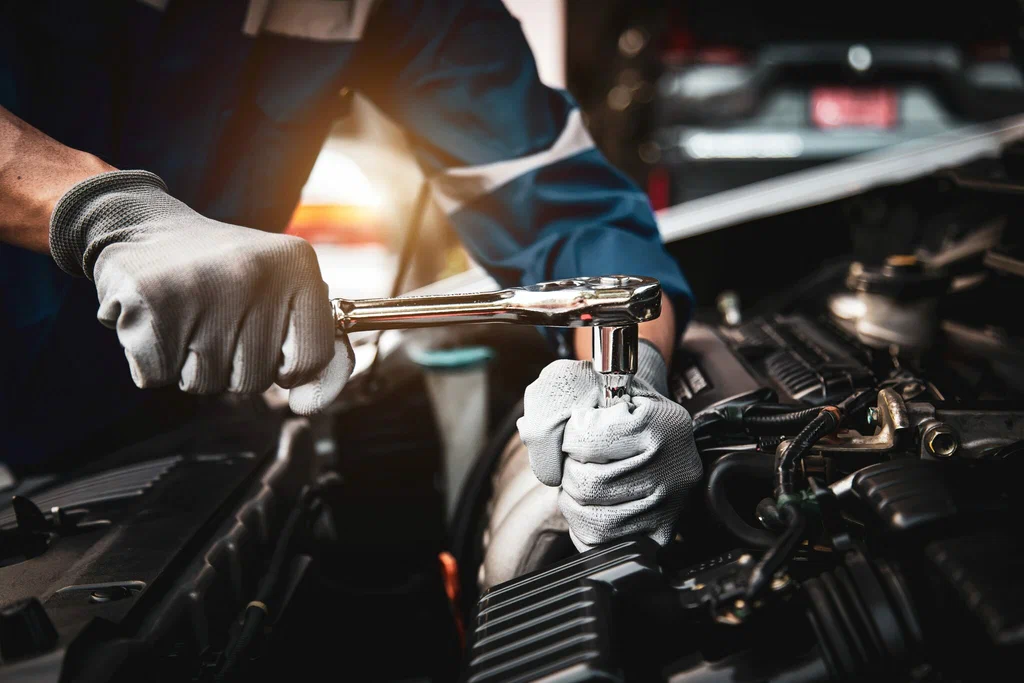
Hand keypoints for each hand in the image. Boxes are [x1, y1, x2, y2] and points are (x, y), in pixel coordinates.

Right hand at [49, 170, 351, 413]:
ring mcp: (199, 287)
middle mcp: (253, 272)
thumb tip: (308, 403)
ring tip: (187, 320)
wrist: (145, 227)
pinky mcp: (149, 304)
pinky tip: (158, 323)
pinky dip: (154, 363)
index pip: (312, 359)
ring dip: (192, 366)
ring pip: (206, 383)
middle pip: (255, 379)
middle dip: (234, 366)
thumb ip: (310, 347)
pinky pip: (158, 377)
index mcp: (295, 266)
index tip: (271, 344)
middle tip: (216, 322)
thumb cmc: (223, 274)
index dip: (289, 367)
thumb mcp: (281, 292)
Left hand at [517, 340, 701, 550]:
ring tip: (584, 483)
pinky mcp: (663, 531)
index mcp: (658, 422)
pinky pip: (606, 543)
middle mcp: (672, 464)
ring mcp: (670, 502)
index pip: (586, 439)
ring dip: (575, 503)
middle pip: (588, 484)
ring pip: (595, 520)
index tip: (580, 432)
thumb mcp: (590, 384)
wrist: (655, 422)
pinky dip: (585, 529)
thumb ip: (556, 407)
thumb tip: (539, 448)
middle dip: (570, 474)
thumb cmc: (616, 403)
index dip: (569, 437)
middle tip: (578, 463)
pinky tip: (591, 507)